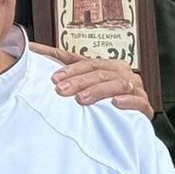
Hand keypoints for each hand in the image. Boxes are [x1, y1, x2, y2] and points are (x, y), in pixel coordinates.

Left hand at [28, 42, 152, 119]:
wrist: (129, 125)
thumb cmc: (103, 101)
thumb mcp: (83, 84)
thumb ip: (62, 68)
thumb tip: (30, 48)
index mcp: (108, 65)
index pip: (88, 63)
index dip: (70, 70)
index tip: (53, 78)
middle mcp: (123, 73)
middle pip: (100, 72)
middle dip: (79, 81)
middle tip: (61, 90)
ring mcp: (135, 89)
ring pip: (117, 84)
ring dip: (98, 91)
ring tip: (82, 99)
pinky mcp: (144, 107)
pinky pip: (138, 101)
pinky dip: (127, 102)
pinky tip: (115, 104)